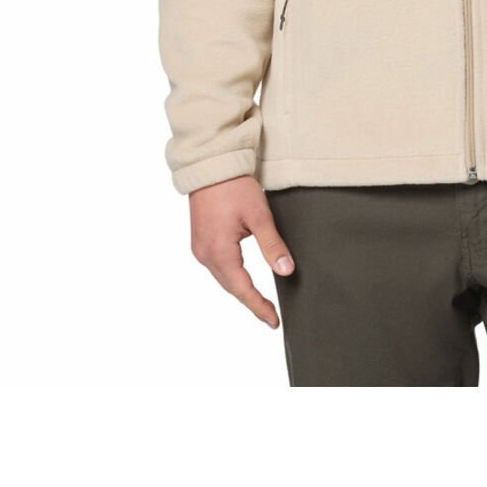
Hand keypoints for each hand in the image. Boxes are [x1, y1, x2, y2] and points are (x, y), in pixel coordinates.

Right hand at [188, 176, 295, 327]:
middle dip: (251, 302)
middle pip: (231, 287)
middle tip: (271, 316)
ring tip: (260, 302)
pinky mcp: (200, 240)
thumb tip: (286, 271)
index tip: (274, 321)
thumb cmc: (234, 186)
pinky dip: (232, 277)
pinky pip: (217, 266)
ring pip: (223, 278)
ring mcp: (199, 248)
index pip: (243, 289)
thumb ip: (272, 245)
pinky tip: (243, 279)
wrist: (211, 165)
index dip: (259, 306)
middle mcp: (205, 254)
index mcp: (219, 252)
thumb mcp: (259, 215)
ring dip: (241, 290)